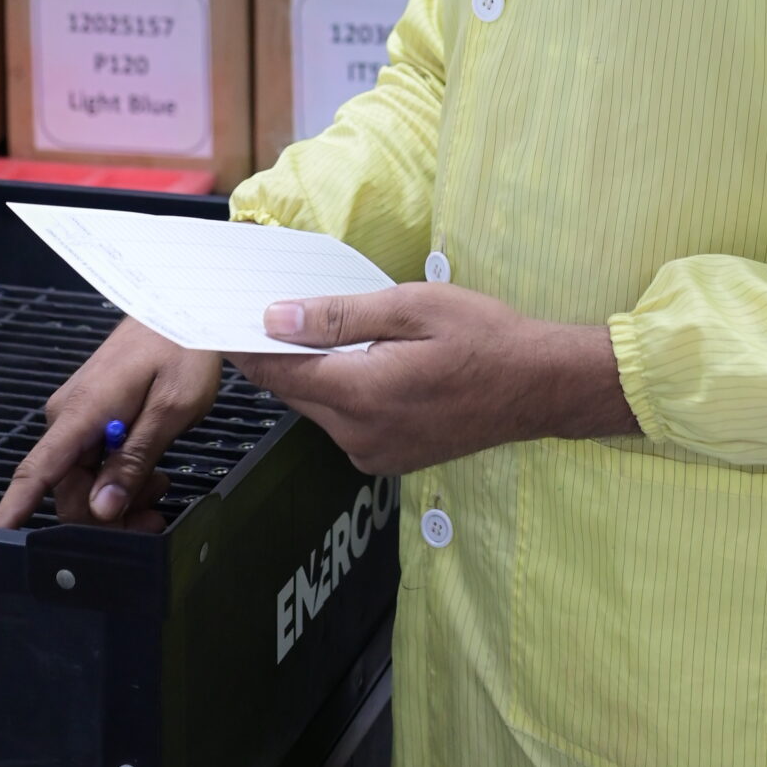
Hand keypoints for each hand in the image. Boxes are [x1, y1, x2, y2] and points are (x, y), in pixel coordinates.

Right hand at [0, 316, 223, 529]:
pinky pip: (94, 463)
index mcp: (82, 412)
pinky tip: (149, 473)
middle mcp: (68, 416)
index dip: (14, 508)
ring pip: (84, 482)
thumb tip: (102, 508)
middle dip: (106, 516)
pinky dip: (120, 477)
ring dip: (119, 498)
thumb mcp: (171, 408)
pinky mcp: (90, 416)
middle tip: (151, 516)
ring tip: (158, 487)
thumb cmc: (181, 346)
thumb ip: (134, 460)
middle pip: (69, 491)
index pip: (37, 470)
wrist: (181, 306)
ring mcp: (78, 416)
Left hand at [229, 283, 637, 474]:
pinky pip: (345, 423)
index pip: (280, 372)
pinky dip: (340, 392)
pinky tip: (358, 362)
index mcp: (361, 395)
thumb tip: (276, 318)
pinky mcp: (390, 459)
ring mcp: (375, 453)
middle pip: (295, 392)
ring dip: (312, 373)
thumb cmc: (484, 337)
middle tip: (266, 313)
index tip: (225, 319)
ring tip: (316, 330)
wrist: (540, 386)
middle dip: (278, 355)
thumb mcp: (411, 308)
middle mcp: (360, 436)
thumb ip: (339, 317)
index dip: (249, 345)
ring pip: (319, 408)